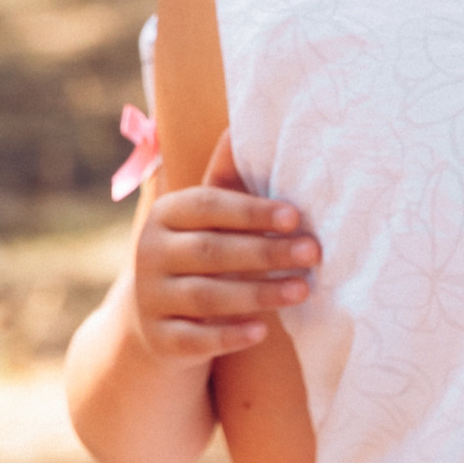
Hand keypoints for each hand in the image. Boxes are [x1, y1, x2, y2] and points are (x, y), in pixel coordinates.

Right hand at [131, 132, 318, 362]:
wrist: (157, 319)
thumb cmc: (200, 253)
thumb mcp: (209, 218)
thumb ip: (227, 178)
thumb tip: (244, 123)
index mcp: (165, 215)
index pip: (207, 206)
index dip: (251, 211)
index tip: (295, 216)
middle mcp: (149, 254)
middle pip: (211, 251)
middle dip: (265, 252)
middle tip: (314, 252)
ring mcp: (150, 299)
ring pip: (206, 296)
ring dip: (258, 294)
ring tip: (303, 290)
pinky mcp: (160, 340)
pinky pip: (195, 340)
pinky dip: (228, 336)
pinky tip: (262, 332)